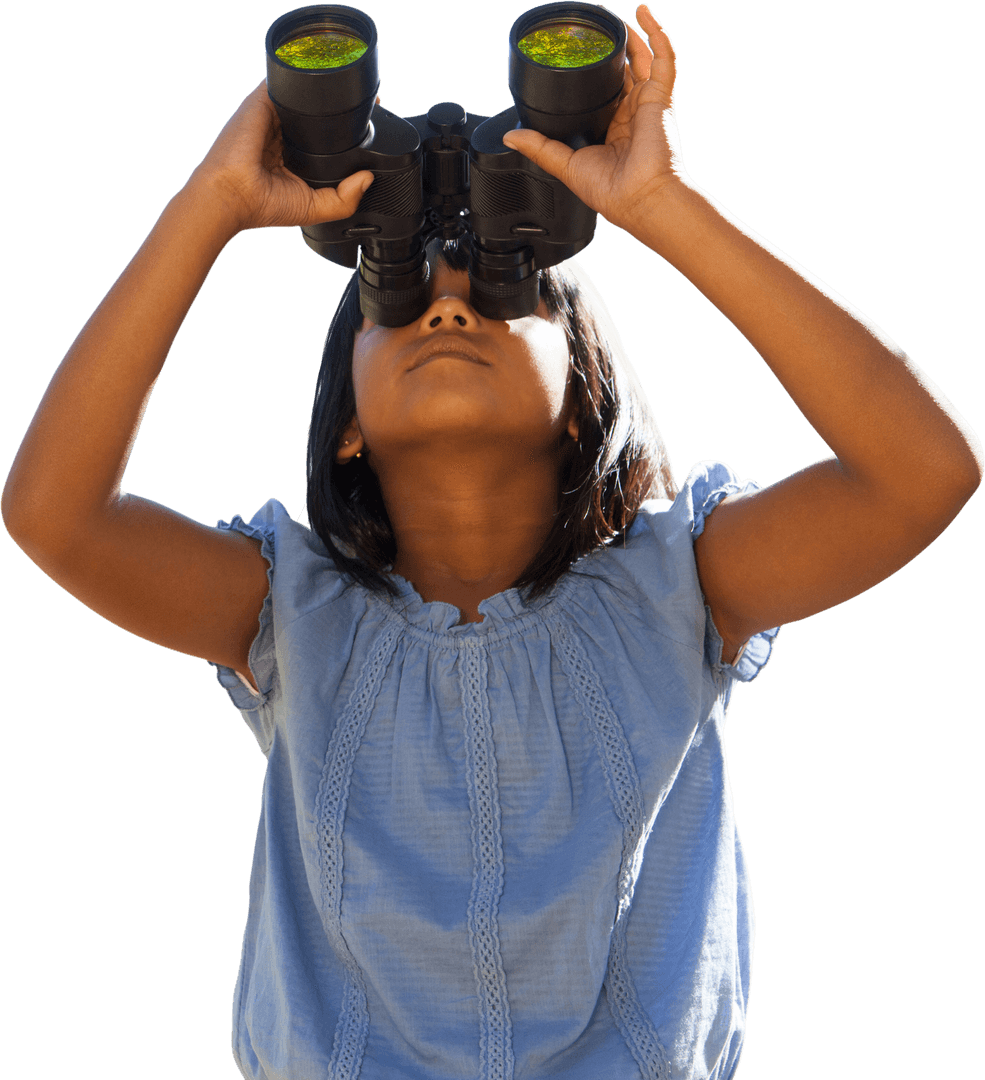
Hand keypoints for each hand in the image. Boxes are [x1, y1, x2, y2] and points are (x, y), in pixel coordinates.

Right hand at [190, 81, 379, 233]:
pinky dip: (304, 80)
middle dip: (339, 112)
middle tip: (366, 109)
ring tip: (353, 95)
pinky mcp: (262, 100)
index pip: (321, 139)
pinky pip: (287, 82)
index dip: (344, 134)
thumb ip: (344, 199)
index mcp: (292, 157)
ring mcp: (272, 115)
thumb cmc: (264, 205)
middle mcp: (282, 135)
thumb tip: (368, 178)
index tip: (366, 126)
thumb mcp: (314, 209)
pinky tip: (324, 86)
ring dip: (325, 93)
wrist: (232, 192)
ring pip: (304, 97)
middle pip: (316, 116)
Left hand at [501, 4, 687, 235]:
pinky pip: (664, 57)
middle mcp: (632, 113)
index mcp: (613, 129)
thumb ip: (540, 147)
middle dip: (612, 49)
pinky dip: (657, 33)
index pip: (605, 93)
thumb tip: (511, 136)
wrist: (640, 198)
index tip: (577, 58)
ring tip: (614, 18)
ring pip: (643, 58)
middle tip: (594, 31)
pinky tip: (643, 13)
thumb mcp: (566, 166)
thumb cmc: (613, 192)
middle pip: (623, 71)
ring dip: (631, 35)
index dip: (594, 75)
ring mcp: (648, 103)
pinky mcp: (660, 97)